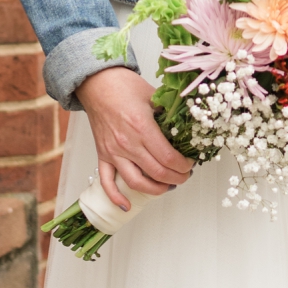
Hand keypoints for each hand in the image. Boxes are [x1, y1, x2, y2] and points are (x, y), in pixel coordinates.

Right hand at [76, 65, 192, 210]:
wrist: (97, 82)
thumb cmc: (124, 86)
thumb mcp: (154, 96)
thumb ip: (170, 114)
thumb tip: (187, 127)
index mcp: (143, 128)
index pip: (169, 158)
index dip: (184, 166)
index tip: (190, 164)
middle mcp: (128, 143)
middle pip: (158, 173)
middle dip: (177, 178)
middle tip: (185, 175)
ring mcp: (114, 152)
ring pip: (136, 182)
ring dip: (156, 190)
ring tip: (167, 186)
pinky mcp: (102, 155)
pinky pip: (107, 182)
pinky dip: (116, 197)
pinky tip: (126, 205)